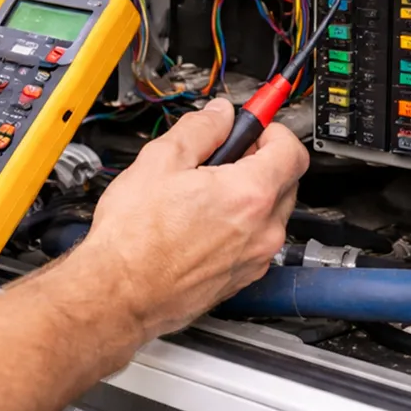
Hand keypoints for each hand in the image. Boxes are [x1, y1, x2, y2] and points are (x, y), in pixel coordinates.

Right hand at [83, 98, 308, 339]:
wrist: (119, 294)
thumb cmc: (134, 238)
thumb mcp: (160, 160)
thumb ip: (199, 129)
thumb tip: (219, 116)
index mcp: (249, 196)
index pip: (292, 151)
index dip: (272, 130)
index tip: (253, 126)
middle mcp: (263, 231)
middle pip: (286, 181)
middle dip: (260, 160)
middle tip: (222, 155)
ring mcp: (255, 259)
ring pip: (270, 212)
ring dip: (249, 194)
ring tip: (204, 190)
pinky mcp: (242, 278)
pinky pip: (255, 240)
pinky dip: (240, 224)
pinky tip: (202, 220)